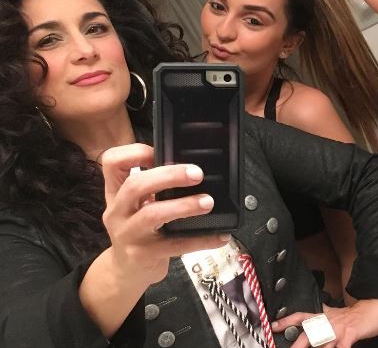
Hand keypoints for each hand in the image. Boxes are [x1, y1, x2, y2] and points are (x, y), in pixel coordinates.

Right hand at [100, 143, 228, 286]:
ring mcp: (127, 234)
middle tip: (197, 174)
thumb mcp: (135, 205)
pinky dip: (201, 239)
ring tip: (208, 202)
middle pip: (135, 185)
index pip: (111, 162)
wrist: (126, 273)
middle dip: (169, 175)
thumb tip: (190, 168)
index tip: (159, 151)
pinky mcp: (143, 255)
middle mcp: (117, 211)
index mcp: (115, 192)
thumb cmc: (138, 230)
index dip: (134, 152)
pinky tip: (219, 236)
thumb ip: (152, 186)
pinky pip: (175, 245)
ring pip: (153, 214)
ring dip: (185, 206)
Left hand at [271, 300, 377, 346]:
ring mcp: (338, 329)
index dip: (287, 321)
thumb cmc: (350, 316)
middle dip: (298, 344)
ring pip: (324, 343)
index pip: (301, 316)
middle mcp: (327, 322)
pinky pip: (342, 347)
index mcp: (322, 317)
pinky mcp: (350, 334)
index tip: (274, 325)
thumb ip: (319, 317)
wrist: (370, 309)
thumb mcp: (332, 314)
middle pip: (309, 333)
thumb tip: (306, 320)